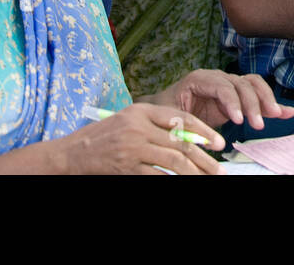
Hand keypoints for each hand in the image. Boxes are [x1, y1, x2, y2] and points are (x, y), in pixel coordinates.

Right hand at [59, 102, 223, 174]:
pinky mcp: (127, 167)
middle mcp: (138, 127)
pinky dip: (172, 181)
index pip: (180, 119)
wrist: (74, 152)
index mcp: (141, 111)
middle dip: (204, 158)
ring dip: (194, 173)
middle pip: (180, 143)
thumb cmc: (105, 135)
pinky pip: (157, 176)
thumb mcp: (130, 120)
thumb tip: (189, 137)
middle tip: (219, 169)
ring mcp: (132, 148)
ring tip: (207, 179)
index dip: (203, 131)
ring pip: (173, 161)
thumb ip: (157, 124)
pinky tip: (184, 183)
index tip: (218, 143)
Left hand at [159, 70, 293, 131]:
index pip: (222, 86)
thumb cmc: (165, 112)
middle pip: (241, 83)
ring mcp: (228, 84)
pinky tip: (287, 112)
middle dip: (253, 103)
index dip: (233, 102)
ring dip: (266, 100)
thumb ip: (187, 126)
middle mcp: (216, 77)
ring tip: (276, 115)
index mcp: (199, 79)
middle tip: (258, 125)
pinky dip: (271, 103)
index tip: (240, 121)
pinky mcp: (237, 96)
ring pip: (253, 84)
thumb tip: (203, 140)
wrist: (163, 109)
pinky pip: (256, 94)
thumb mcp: (172, 118)